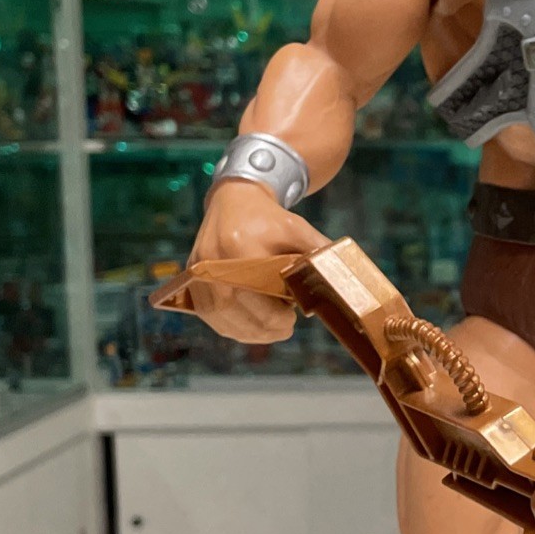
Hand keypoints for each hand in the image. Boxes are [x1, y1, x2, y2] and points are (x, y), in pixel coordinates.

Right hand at [187, 179, 329, 343]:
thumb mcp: (298, 229)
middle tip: (287, 328)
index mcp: (240, 250)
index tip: (294, 318)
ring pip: (224, 320)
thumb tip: (343, 278)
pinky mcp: (191, 282)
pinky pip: (211, 317)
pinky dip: (233, 327)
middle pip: (239, 314)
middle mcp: (212, 264)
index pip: (258, 299)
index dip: (277, 317)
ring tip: (272, 330)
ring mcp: (198, 275)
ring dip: (250, 333)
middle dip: (266, 329)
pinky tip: (253, 327)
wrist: (234, 200)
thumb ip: (319, 252)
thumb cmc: (269, 218)